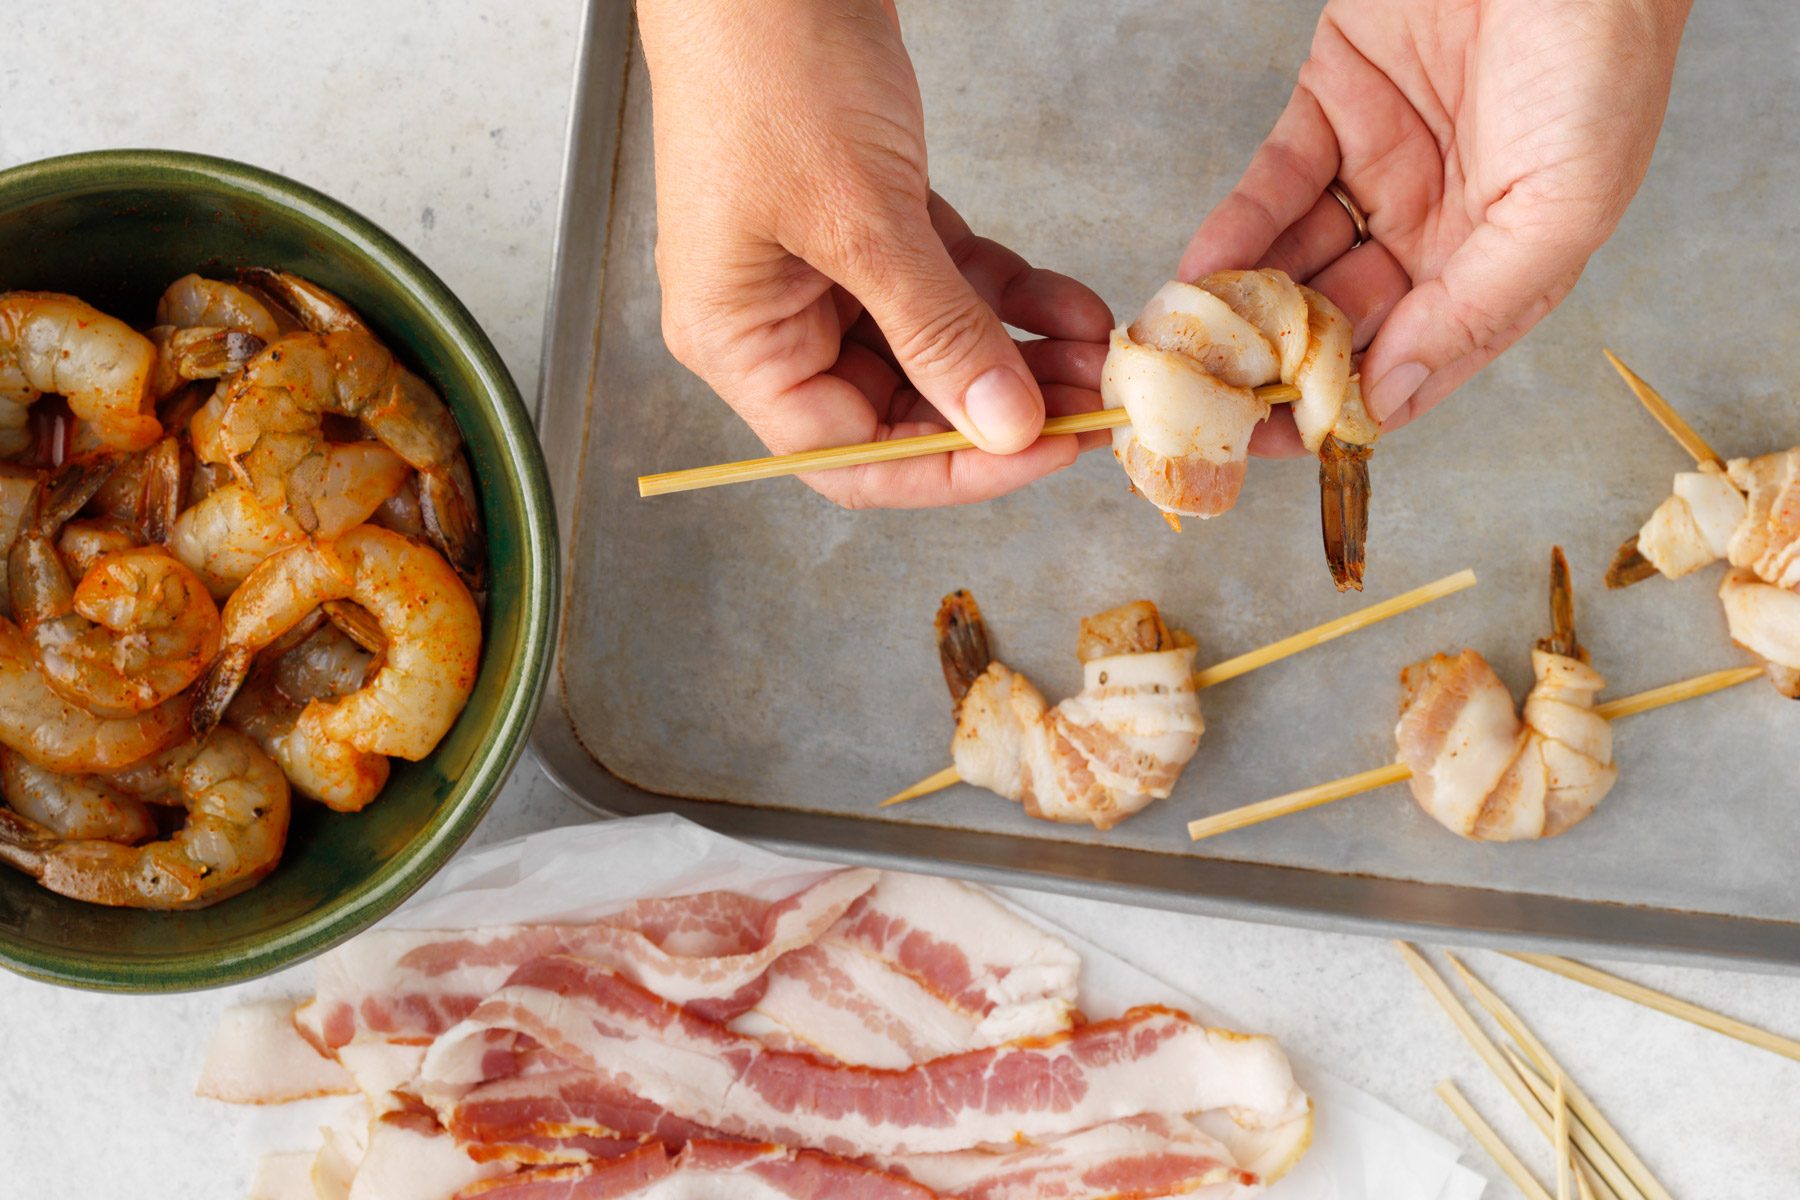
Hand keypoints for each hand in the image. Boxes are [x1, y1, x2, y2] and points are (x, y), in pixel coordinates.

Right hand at [639, 0, 1112, 507]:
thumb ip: (937, 331)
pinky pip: (949, 283)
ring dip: (1018, 355)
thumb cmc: (769, 65)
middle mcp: (777, 319)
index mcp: (739, 341)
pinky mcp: (869, 221)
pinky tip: (1069, 304)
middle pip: (898, 410)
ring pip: (935, 348)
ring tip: (1096, 355)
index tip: (1042, 452)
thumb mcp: (863, 217)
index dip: (951, 467)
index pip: (848, 457)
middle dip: (1000, 410)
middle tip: (1089, 405)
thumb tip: (1005, 426)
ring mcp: (824, 269)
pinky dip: (1009, 295)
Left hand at [1179, 0, 1690, 454]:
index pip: (1416, 358)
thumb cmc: (1600, 54)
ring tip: (1197, 348)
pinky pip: (1273, 185)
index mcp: (1504, 261)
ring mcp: (1382, 167)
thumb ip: (1477, 304)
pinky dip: (1235, 230)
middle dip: (1282, 364)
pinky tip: (1202, 272)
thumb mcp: (1562, 205)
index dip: (1351, 406)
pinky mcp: (1334, 104)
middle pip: (1345, 319)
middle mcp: (1438, 226)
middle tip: (1220, 403)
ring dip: (1246, 306)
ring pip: (1299, 259)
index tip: (1289, 445)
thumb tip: (1395, 389)